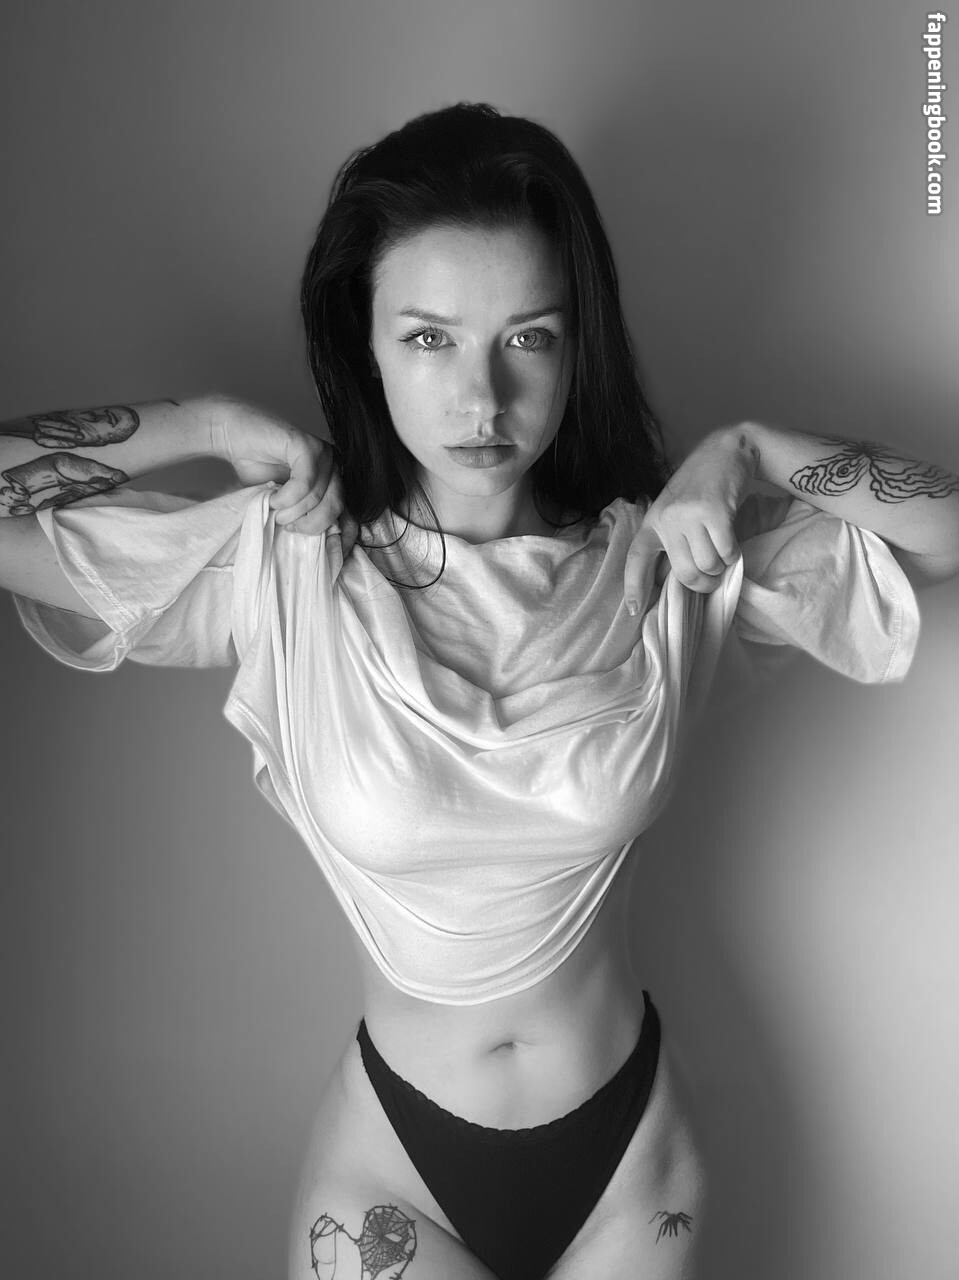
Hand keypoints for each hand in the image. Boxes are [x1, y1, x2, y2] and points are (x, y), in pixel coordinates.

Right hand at [210, 396, 358, 554]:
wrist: (234, 435)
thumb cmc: (258, 470)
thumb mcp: (284, 504)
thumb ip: (302, 518)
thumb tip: (317, 550)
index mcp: (334, 483)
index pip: (351, 516)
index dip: (343, 540)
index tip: (330, 560)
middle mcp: (335, 467)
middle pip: (336, 508)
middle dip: (311, 525)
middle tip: (287, 526)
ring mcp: (323, 453)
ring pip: (319, 496)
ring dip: (293, 511)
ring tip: (275, 511)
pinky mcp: (306, 444)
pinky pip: (305, 481)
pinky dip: (287, 496)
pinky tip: (273, 497)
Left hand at [623, 426, 759, 608]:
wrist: (726, 450)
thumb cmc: (702, 485)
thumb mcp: (676, 509)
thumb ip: (672, 538)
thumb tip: (676, 579)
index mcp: (653, 520)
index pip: (637, 558)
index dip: (634, 587)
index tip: (634, 611)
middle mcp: (667, 519)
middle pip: (684, 573)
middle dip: (703, 583)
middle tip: (712, 577)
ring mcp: (689, 515)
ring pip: (707, 566)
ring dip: (721, 567)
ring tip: (722, 551)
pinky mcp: (714, 512)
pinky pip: (726, 552)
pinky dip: (734, 555)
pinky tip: (732, 541)